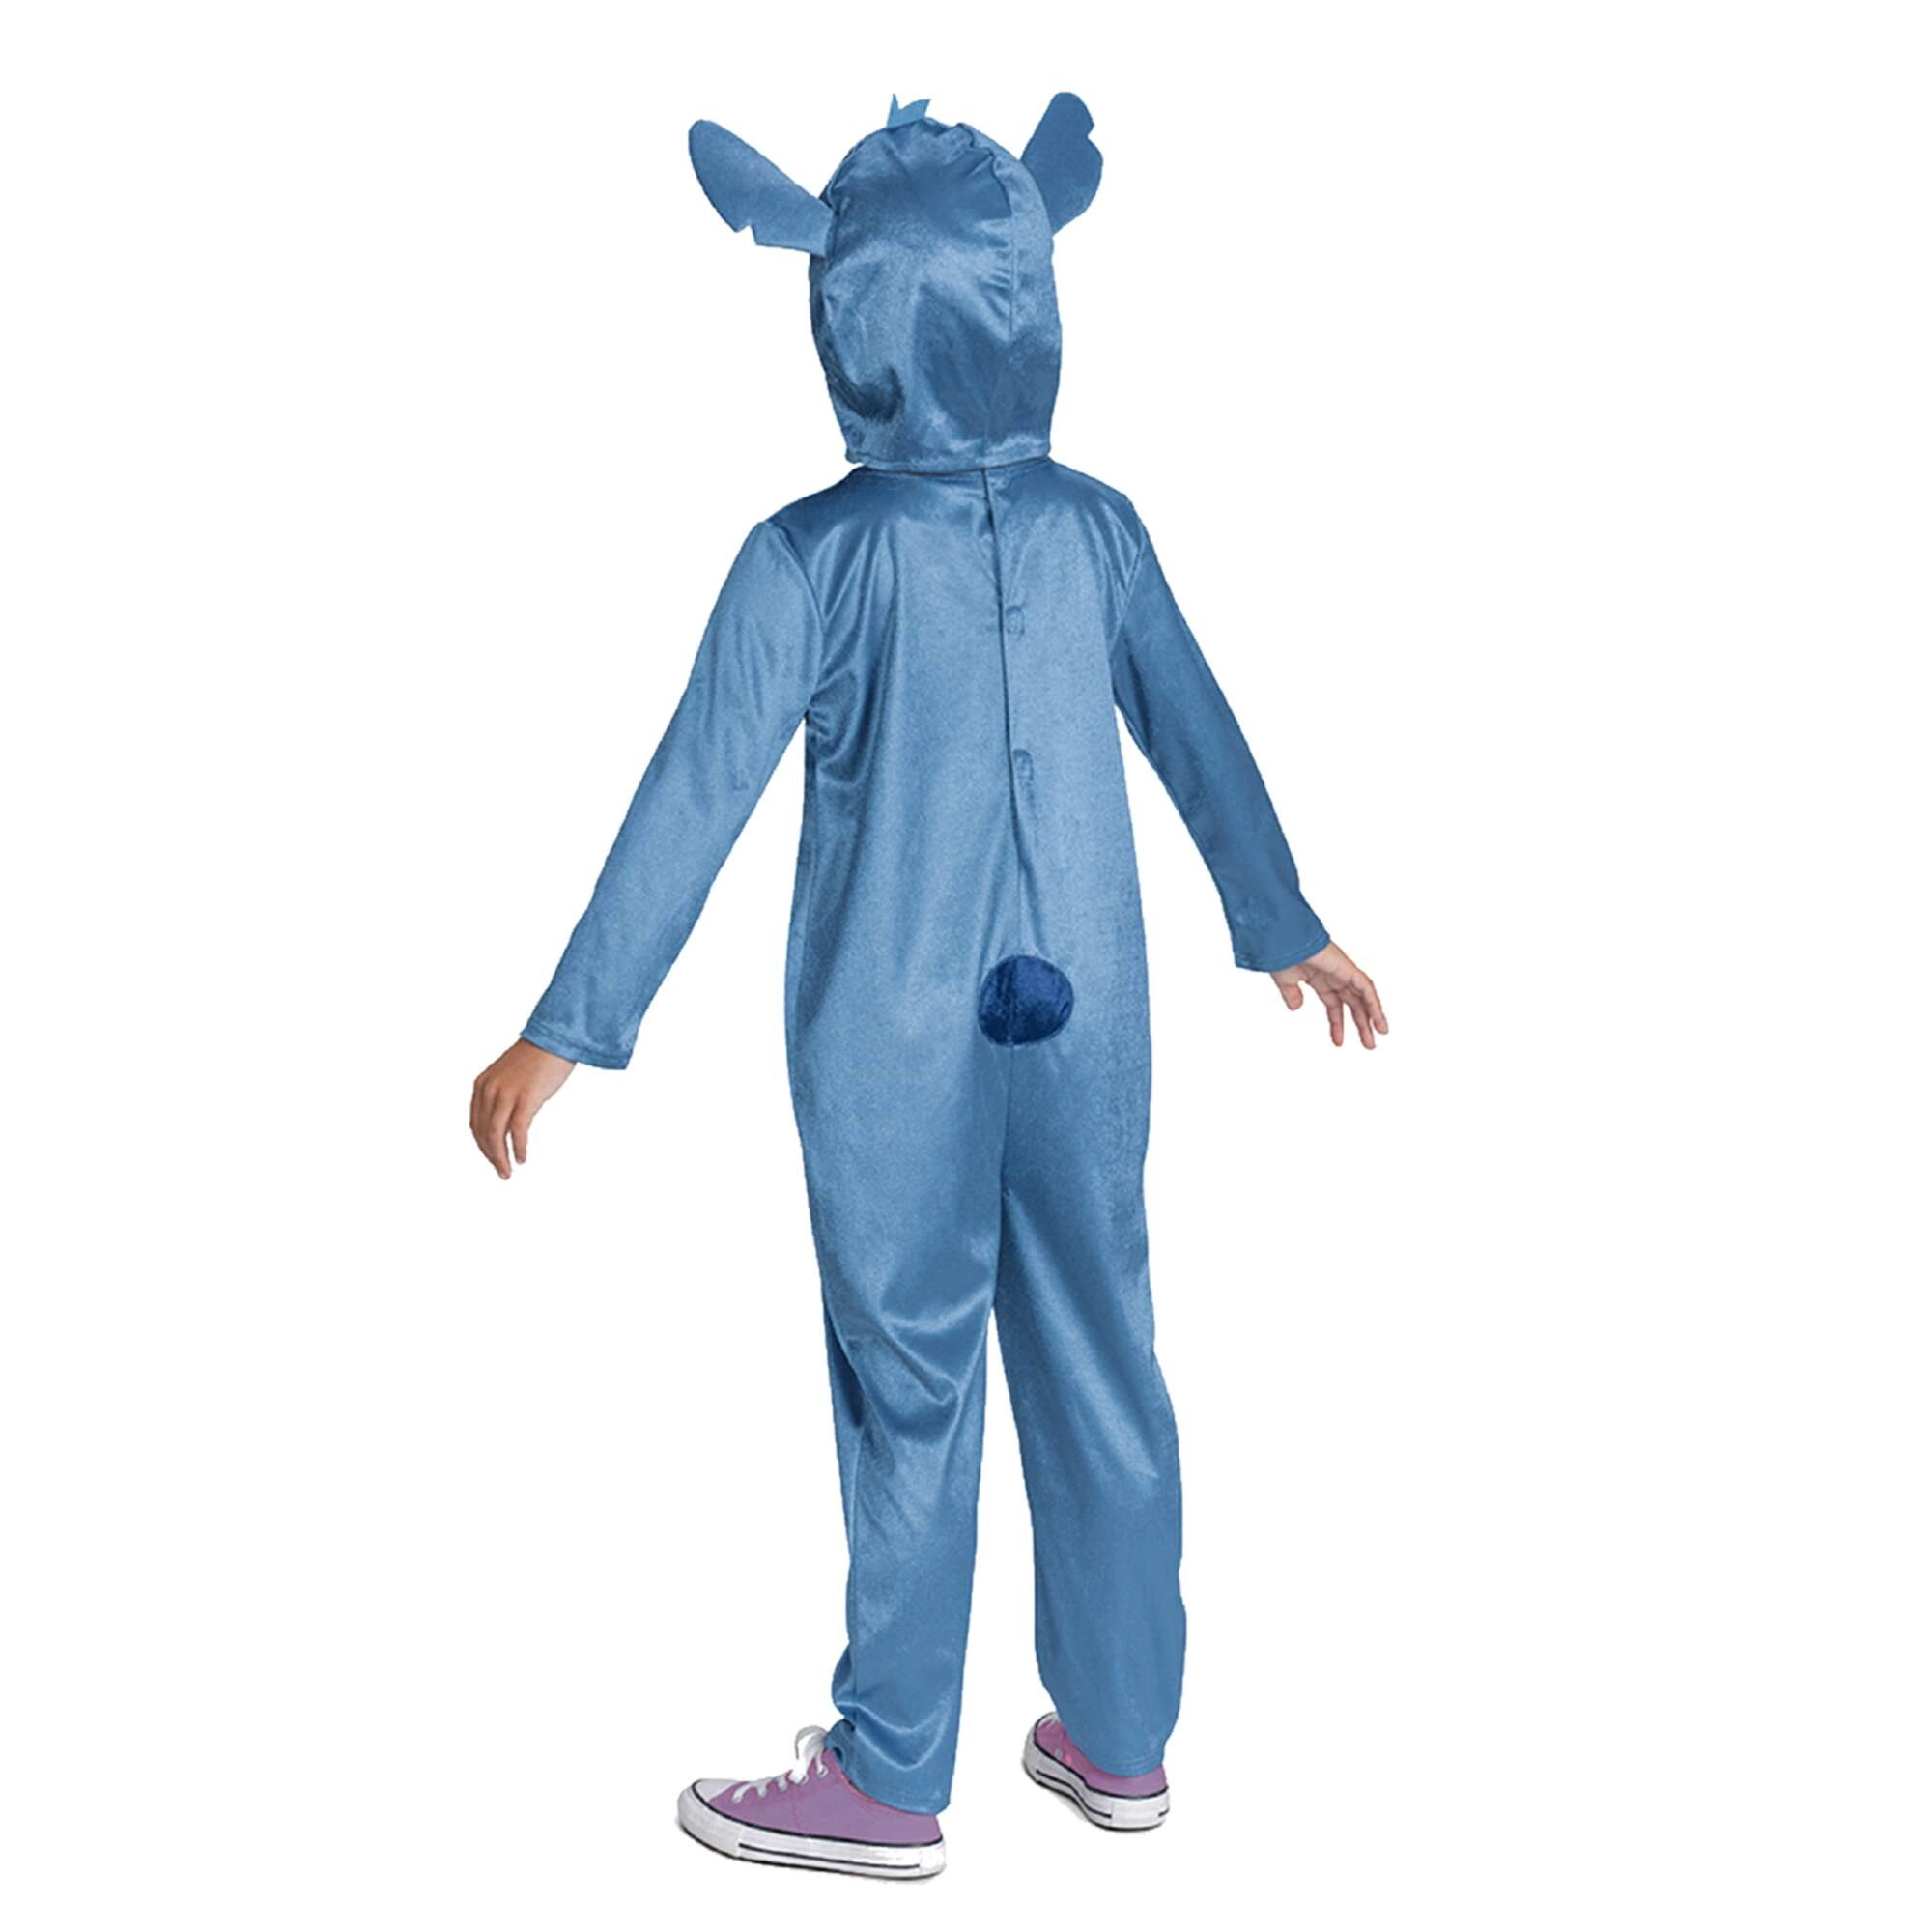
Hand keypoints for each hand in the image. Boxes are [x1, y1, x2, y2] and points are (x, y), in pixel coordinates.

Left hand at [470, 1038, 575, 1177]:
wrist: (556, 1039)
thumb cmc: (539, 1058)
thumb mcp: (510, 1077)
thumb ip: (503, 1097)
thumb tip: (508, 1125)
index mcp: (482, 1085)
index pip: (476, 1124)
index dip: (483, 1146)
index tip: (493, 1159)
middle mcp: (489, 1090)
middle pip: (484, 1132)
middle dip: (491, 1156)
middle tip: (502, 1172)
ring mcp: (506, 1093)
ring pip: (496, 1135)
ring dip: (501, 1157)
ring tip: (508, 1171)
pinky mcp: (525, 1098)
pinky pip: (518, 1130)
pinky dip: (518, 1147)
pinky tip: (522, 1158)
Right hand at [1272, 942, 1388, 1049]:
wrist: (1282, 940)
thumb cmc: (1281, 953)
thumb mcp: (1286, 981)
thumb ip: (1292, 994)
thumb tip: (1296, 1007)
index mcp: (1319, 978)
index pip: (1334, 1004)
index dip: (1337, 1024)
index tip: (1338, 1042)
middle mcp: (1334, 975)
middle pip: (1353, 1003)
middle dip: (1360, 1024)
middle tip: (1368, 1044)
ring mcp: (1342, 971)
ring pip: (1363, 997)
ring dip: (1372, 1016)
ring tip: (1379, 1035)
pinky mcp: (1347, 968)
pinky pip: (1366, 987)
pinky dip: (1374, 1003)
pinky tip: (1377, 1019)